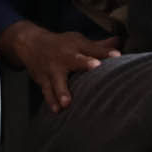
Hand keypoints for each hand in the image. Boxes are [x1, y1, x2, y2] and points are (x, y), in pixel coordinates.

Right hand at [4, 23, 119, 112]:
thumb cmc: (61, 44)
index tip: (117, 56)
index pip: (93, 48)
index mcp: (76, 46)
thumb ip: (99, 46)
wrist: (30, 44)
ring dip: (62, 91)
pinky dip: (51, 101)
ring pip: (58, 80)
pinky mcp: (43, 80)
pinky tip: (57, 110)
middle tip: (95, 66)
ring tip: (67, 103)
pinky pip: (47, 91)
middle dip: (84, 63)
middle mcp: (64, 56)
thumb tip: (121, 42)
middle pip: (75, 60)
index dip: (105, 52)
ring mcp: (53, 69)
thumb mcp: (78, 41)